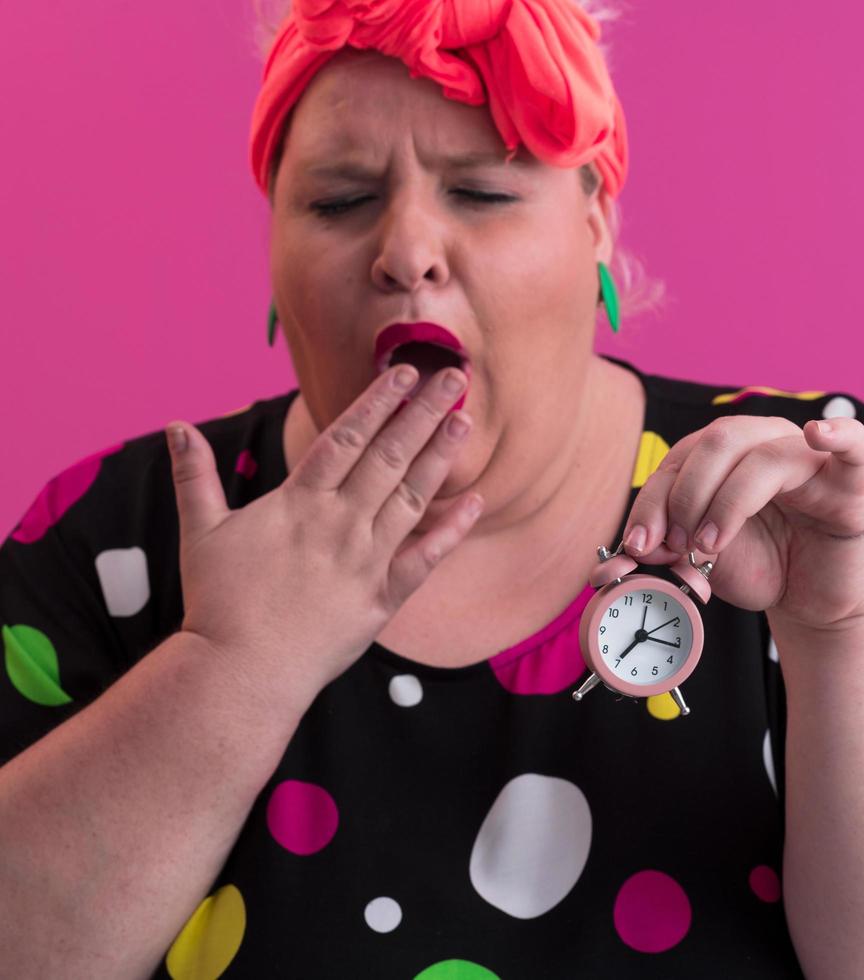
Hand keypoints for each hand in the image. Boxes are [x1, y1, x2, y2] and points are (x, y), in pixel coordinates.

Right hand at [163, 364, 481, 695]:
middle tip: (453, 378)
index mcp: (299, 503)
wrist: (241, 672)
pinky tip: (476, 501)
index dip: (377, 401)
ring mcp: (367, 560)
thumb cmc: (218, 604)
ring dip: (440, 457)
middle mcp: (340, 524)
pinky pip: (426, 558)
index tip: (404, 372)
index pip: (346, 438)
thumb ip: (195, 476)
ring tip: (463, 420)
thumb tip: (175, 427)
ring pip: (412, 497)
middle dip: (422, 413)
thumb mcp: (200, 532)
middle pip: (389, 456)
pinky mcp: (384, 598)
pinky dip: (453, 529)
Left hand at [620, 415, 863, 632]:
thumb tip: (616, 562)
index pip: (681, 458)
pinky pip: (854, 445)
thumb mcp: (700, 559)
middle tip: (678, 546)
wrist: (809, 599)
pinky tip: (817, 433)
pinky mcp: (851, 485)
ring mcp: (811, 459)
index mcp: (728, 452)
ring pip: (765, 457)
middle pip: (719, 442)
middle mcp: (768, 442)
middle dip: (685, 496)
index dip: (652, 501)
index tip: (638, 546)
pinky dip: (837, 433)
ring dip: (727, 503)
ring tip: (711, 546)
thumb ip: (662, 551)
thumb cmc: (760, 566)